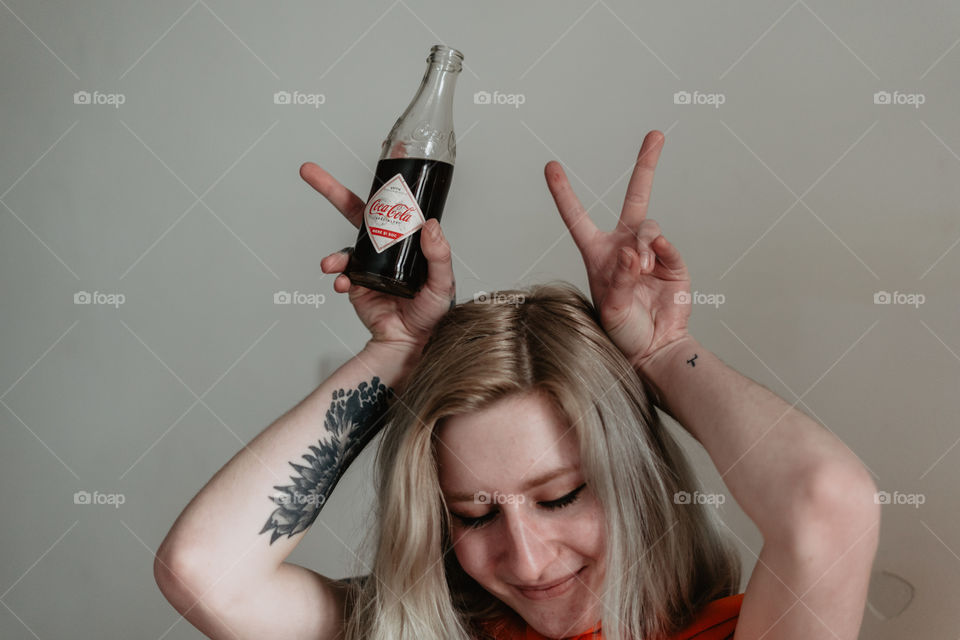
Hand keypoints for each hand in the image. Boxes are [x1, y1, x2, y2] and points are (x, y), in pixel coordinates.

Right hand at [300, 162, 455, 352]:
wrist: (413, 343)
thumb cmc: (432, 313)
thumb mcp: (442, 282)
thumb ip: (438, 255)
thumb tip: (430, 225)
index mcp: (405, 241)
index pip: (392, 208)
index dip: (383, 185)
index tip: (382, 158)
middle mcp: (383, 248)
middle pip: (355, 213)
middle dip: (330, 190)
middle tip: (308, 172)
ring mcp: (367, 265)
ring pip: (344, 248)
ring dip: (334, 254)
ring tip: (330, 265)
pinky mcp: (355, 285)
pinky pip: (342, 276)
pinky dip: (337, 277)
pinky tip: (340, 282)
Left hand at [543, 131, 691, 369]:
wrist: (655, 348)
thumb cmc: (624, 332)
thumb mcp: (611, 308)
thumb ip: (620, 278)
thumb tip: (633, 252)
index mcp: (598, 254)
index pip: (577, 217)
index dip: (564, 192)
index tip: (551, 166)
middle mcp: (624, 246)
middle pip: (636, 196)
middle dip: (646, 164)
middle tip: (655, 135)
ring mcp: (650, 251)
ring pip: (647, 226)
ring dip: (642, 244)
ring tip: (639, 270)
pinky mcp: (672, 261)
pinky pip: (665, 242)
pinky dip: (659, 251)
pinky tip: (653, 266)